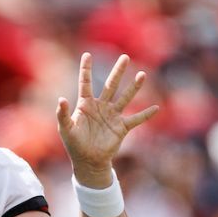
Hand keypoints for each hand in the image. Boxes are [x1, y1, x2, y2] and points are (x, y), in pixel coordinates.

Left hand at [56, 52, 159, 187]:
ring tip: (142, 75)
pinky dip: (145, 114)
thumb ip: (62, 114)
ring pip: (125, 98)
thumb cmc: (74, 145)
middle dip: (118, 71)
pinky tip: (156, 108)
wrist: (88, 162)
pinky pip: (136, 119)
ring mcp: (112, 116)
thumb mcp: (65, 129)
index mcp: (86, 104)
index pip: (85, 82)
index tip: (87, 54)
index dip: (86, 69)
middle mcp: (101, 106)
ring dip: (134, 87)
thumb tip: (61, 99)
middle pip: (110, 85)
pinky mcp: (121, 127)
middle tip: (125, 57)